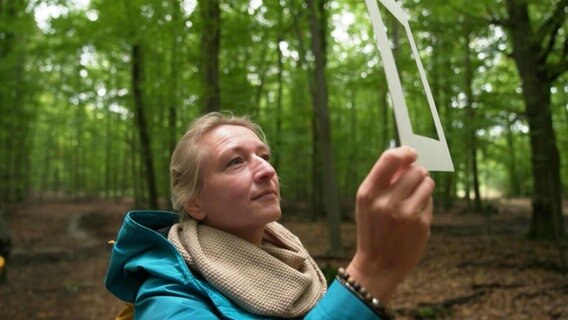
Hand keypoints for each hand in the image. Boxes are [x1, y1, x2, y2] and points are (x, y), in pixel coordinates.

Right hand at [346, 146, 434, 301]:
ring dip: (423, 185)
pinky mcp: (421, 224)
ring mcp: (405, 213)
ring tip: (413, 198)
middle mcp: (386, 201)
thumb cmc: (373, 229)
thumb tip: (406, 159)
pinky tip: (414, 215)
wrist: (378, 265)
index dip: (404, 152)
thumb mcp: (367, 203)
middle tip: (412, 182)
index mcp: (368, 193)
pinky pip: (430, 199)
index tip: (411, 153)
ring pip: (426, 182)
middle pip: (414, 169)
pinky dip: (425, 202)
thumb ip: (383, 180)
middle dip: (416, 172)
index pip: (389, 159)